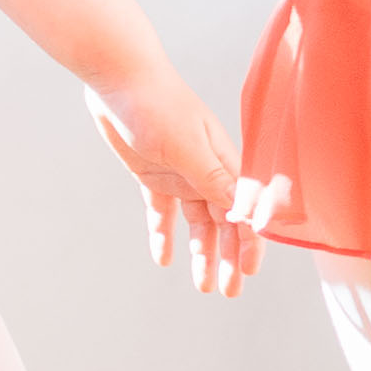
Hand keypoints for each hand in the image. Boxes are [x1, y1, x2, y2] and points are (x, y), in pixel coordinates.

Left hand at [86, 67, 266, 294]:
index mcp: (225, 164)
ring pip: (198, 224)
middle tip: (227, 291)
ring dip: (202, 254)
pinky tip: (163, 259)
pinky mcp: (154, 175)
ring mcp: (182, 175)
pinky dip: (165, 236)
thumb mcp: (187, 147)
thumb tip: (244, 215)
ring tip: (202, 285)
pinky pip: (163, 213)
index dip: (250, 243)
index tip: (248, 272)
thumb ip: (215, 181)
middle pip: (225, 224)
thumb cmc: (159, 105)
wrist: (120, 78)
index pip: (245, 212)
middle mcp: (208, 173)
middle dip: (229, 258)